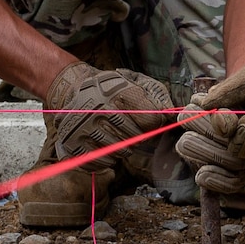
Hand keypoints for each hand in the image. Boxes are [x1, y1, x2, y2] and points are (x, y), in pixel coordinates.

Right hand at [44, 64, 177, 172]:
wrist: (72, 88)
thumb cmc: (110, 89)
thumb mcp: (133, 81)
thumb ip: (155, 96)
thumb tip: (172, 113)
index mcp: (115, 93)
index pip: (150, 119)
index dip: (153, 123)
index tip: (150, 122)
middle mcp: (97, 111)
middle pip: (134, 139)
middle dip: (137, 137)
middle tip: (130, 131)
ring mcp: (82, 129)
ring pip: (117, 152)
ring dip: (121, 149)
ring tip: (116, 137)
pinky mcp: (72, 143)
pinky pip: (99, 162)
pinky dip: (105, 159)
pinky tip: (105, 147)